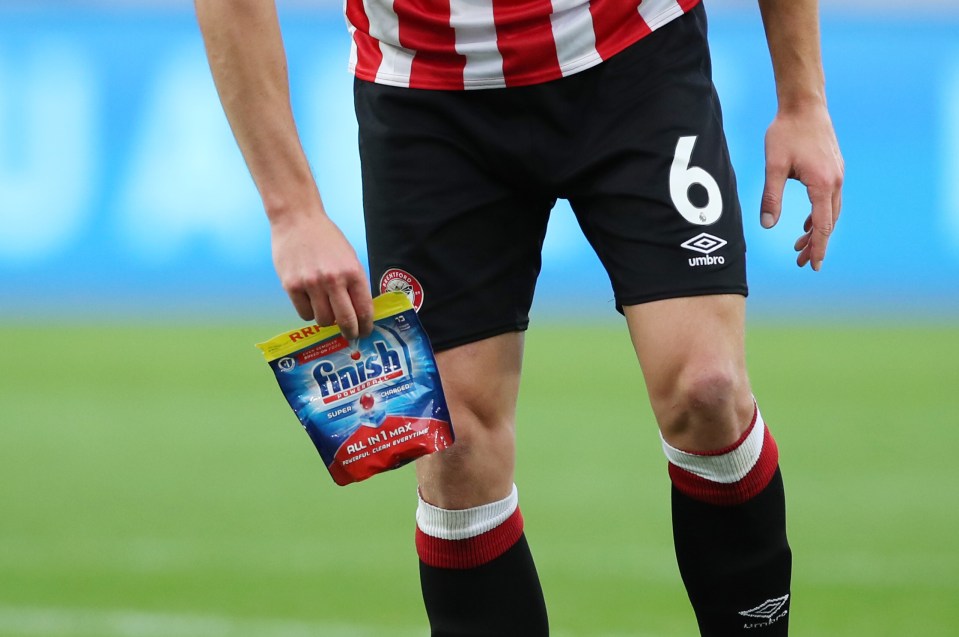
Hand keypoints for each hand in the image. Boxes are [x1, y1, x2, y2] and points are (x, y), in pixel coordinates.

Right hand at [270, 210, 373, 339]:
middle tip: (350, 336)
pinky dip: (309, 312)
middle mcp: (333, 280)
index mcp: (352, 272)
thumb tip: (360, 311)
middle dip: (350, 332)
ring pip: (323, 320)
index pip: (364, 309)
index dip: (366, 325)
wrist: (297, 219)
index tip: (365, 332)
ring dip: (327, 320)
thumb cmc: (326, 238)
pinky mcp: (291, 286)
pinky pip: (304, 313)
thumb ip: (354, 283)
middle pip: (345, 321)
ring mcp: (311, 284)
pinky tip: (310, 301)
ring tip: (326, 310)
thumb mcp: (349, 257)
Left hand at [759, 103, 843, 270]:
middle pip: (829, 222)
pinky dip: (820, 214)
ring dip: (818, 230)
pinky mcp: (834, 167)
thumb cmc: (786, 132)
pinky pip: (830, 198)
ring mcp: (837, 173)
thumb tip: (768, 225)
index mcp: (823, 184)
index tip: (815, 265)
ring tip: (801, 245)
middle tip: (802, 261)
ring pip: (831, 211)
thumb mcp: (773, 166)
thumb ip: (771, 197)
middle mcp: (836, 181)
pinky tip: (808, 222)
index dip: (818, 247)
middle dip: (817, 244)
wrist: (804, 104)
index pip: (823, 225)